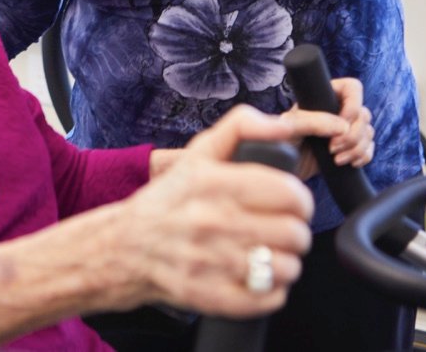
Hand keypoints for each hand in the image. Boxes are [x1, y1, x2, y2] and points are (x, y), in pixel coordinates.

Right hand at [114, 106, 312, 317]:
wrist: (124, 247)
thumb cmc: (168, 200)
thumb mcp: (197, 153)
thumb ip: (241, 127)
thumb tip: (283, 126)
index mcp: (214, 183)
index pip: (289, 194)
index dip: (300, 200)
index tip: (293, 204)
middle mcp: (212, 221)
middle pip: (293, 234)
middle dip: (296, 232)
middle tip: (283, 230)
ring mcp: (211, 263)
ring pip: (286, 268)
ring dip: (286, 263)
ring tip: (270, 254)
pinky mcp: (210, 296)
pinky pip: (268, 299)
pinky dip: (272, 291)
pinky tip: (258, 277)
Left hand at [281, 76, 374, 178]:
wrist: (279, 168)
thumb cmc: (278, 141)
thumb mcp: (290, 127)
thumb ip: (313, 122)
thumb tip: (343, 126)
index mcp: (323, 97)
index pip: (352, 88)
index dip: (354, 104)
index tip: (344, 123)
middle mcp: (336, 111)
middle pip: (364, 114)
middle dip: (354, 135)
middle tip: (333, 147)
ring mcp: (343, 131)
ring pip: (368, 133)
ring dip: (357, 148)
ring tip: (337, 159)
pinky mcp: (347, 149)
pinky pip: (368, 149)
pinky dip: (363, 156)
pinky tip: (348, 163)